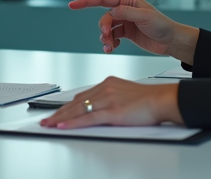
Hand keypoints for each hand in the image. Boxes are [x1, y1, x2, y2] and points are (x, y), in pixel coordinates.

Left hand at [40, 77, 182, 128]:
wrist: (163, 99)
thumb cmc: (150, 100)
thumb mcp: (126, 95)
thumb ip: (111, 99)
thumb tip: (98, 109)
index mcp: (108, 83)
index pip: (82, 96)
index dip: (67, 106)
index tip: (57, 112)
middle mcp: (105, 88)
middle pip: (76, 102)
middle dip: (59, 112)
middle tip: (47, 120)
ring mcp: (108, 100)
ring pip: (78, 110)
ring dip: (61, 118)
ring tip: (49, 124)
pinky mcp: (113, 112)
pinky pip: (88, 118)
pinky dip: (74, 123)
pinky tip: (63, 126)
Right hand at [68, 0, 198, 63]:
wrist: (171, 41)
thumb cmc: (163, 26)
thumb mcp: (145, 17)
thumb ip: (126, 13)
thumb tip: (111, 11)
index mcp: (128, 0)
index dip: (86, 1)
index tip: (73, 5)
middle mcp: (124, 9)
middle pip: (104, 17)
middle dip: (103, 28)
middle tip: (106, 37)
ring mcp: (125, 22)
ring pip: (106, 29)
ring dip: (106, 39)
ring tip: (111, 47)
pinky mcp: (126, 33)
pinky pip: (112, 37)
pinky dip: (111, 43)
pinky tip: (114, 48)